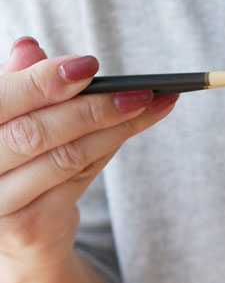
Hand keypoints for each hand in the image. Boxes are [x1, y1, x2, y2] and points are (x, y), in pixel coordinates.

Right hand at [0, 36, 177, 271]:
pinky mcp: (30, 228)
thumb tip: (29, 47)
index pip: (1, 101)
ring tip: (151, 105)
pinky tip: (137, 126)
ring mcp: (0, 204)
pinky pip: (79, 180)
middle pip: (35, 133)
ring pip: (65, 158)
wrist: (18, 234)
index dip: (42, 82)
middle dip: (92, 108)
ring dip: (114, 128)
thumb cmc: (13, 163)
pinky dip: (110, 147)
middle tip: (138, 92)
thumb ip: (18, 87)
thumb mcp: (9, 120)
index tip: (88, 65)